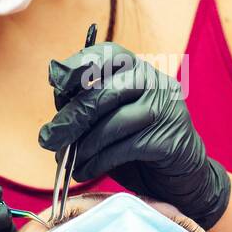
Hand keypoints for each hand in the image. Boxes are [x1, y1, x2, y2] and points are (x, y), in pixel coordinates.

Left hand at [39, 42, 231, 227]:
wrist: (182, 176)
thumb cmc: (140, 146)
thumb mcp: (109, 121)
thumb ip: (86, 109)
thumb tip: (56, 113)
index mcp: (138, 71)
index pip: (107, 54)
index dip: (78, 65)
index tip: (55, 82)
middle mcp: (155, 82)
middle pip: (104, 93)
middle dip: (72, 118)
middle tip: (48, 138)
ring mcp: (166, 109)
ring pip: (113, 122)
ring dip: (84, 146)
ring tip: (69, 161)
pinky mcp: (170, 138)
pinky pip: (124, 148)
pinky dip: (98, 162)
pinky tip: (85, 171)